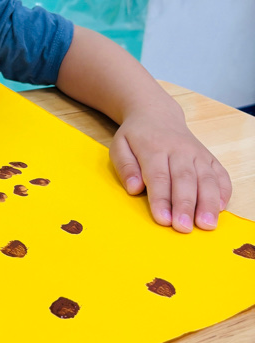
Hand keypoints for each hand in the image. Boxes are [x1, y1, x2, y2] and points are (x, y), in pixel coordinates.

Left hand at [110, 107, 231, 231]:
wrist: (157, 114)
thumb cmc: (136, 136)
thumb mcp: (119, 146)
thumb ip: (125, 167)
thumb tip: (134, 188)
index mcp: (154, 147)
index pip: (158, 176)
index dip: (161, 199)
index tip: (163, 219)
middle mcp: (179, 150)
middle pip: (184, 179)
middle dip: (185, 205)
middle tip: (184, 228)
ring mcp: (197, 153)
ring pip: (206, 178)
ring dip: (207, 203)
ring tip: (206, 225)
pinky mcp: (209, 156)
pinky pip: (220, 174)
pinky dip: (222, 191)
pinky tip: (219, 208)